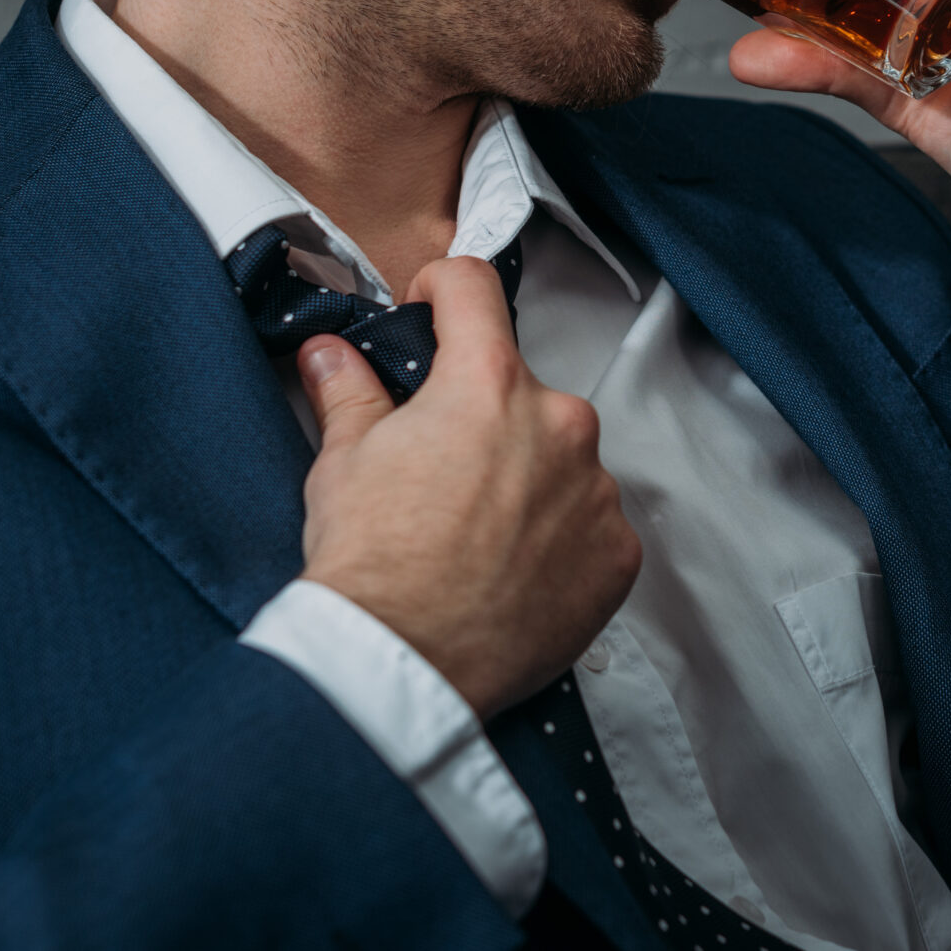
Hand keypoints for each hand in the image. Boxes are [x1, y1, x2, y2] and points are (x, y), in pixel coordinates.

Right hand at [292, 256, 640, 717]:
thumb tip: (332, 355)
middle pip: (522, 390)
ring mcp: (596, 489)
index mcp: (487, 383)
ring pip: (563, 459)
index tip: (434, 309)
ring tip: (476, 534)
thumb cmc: (370, 562)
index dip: (445, 289)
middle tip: (442, 469)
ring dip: (529, 478)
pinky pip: (592, 524)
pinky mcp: (618, 552)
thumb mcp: (343, 462)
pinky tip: (513, 570)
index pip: (476, 288)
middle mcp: (558, 422)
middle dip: (485, 416)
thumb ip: (349, 392)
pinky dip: (560, 538)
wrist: (401, 662)